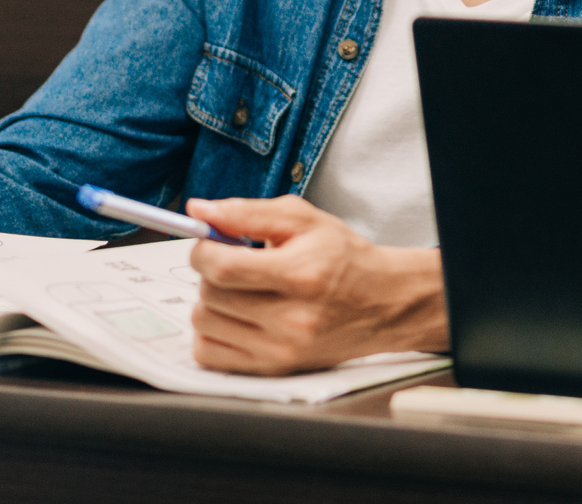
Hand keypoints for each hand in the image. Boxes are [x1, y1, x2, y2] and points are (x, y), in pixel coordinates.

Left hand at [186, 196, 447, 375]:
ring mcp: (281, 349)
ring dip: (211, 302)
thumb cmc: (344, 258)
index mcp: (300, 273)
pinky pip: (209, 355)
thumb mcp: (304, 220)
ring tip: (239, 290)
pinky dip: (212, 334)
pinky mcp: (274, 369)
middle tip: (232, 264)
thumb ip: (248, 213)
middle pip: (211, 295)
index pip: (223, 267)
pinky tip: (235, 318)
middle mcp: (291, 318)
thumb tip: (198, 211)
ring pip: (205, 324)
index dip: (204, 250)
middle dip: (210, 273)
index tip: (210, 243)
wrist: (383, 303)